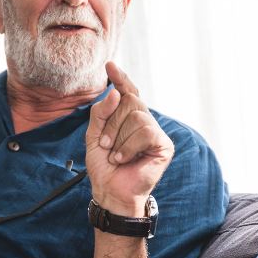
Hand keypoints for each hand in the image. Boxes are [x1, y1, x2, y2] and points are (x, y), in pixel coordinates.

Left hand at [85, 62, 174, 215]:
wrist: (111, 192)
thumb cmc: (104, 166)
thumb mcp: (94, 135)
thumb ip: (101, 113)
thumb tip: (115, 93)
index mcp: (128, 117)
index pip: (127, 92)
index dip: (121, 79)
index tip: (109, 66)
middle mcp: (144, 121)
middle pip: (129, 102)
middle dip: (112, 123)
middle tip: (106, 145)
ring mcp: (155, 132)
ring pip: (137, 117)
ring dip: (119, 138)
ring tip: (115, 156)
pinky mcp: (164, 145)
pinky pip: (146, 132)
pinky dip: (129, 146)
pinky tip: (124, 159)